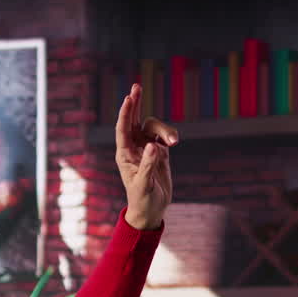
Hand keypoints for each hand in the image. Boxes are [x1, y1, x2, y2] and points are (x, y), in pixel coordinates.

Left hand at [115, 84, 177, 229]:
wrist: (151, 210)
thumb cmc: (142, 200)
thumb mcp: (144, 185)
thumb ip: (148, 165)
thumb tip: (154, 145)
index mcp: (125, 154)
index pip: (123, 129)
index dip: (126, 113)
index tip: (129, 98)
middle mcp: (134, 148)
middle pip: (135, 120)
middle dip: (136, 104)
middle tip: (137, 86)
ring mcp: (147, 149)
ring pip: (155, 128)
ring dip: (165, 130)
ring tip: (174, 142)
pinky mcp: (160, 153)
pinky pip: (165, 137)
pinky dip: (170, 136)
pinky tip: (173, 143)